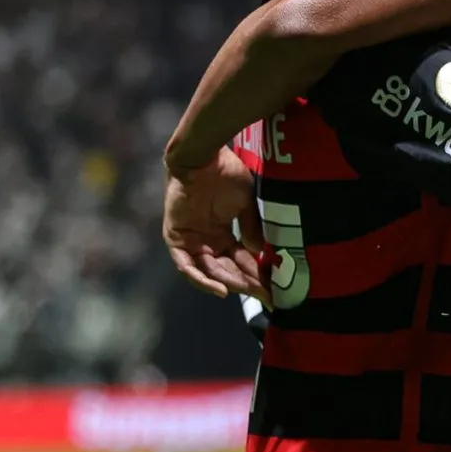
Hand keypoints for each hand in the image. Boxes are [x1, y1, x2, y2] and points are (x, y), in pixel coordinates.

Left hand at [163, 146, 267, 300]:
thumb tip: (259, 253)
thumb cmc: (225, 172)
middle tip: (266, 295)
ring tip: (249, 292)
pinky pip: (186, 266)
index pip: (240, 260)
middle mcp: (206, 240)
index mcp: (222, 232)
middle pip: (226, 270)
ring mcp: (190, 240)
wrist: (202, 156)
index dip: (257, 274)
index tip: (274, 287)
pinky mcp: (176, 238)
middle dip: (246, 283)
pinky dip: (201, 279)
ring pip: (209, 271)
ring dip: (228, 283)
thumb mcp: (246, 203)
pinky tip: (222, 290)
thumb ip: (251, 228)